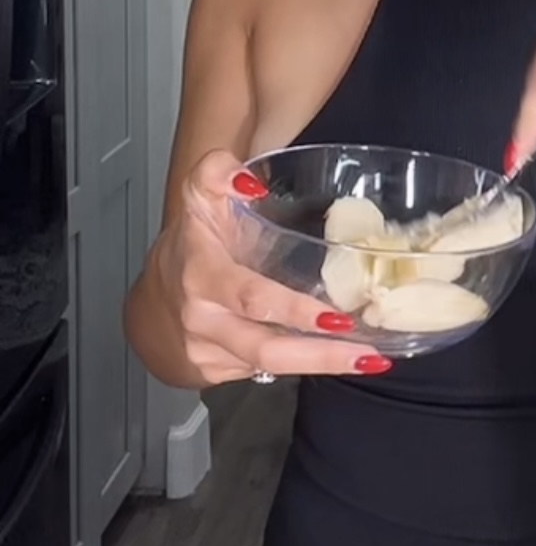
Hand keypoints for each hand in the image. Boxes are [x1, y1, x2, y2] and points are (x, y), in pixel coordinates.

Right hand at [154, 151, 389, 384]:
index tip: (336, 317)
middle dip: (320, 355)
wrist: (154, 297)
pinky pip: (266, 374)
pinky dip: (303, 367)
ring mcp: (209, 352)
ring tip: (371, 359)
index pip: (251, 298)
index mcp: (202, 275)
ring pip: (271, 368)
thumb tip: (251, 181)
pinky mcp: (218, 373)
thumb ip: (218, 171)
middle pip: (266, 348)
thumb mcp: (198, 195)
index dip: (292, 310)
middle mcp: (204, 319)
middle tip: (369, 354)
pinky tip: (337, 359)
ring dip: (323, 366)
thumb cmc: (192, 245)